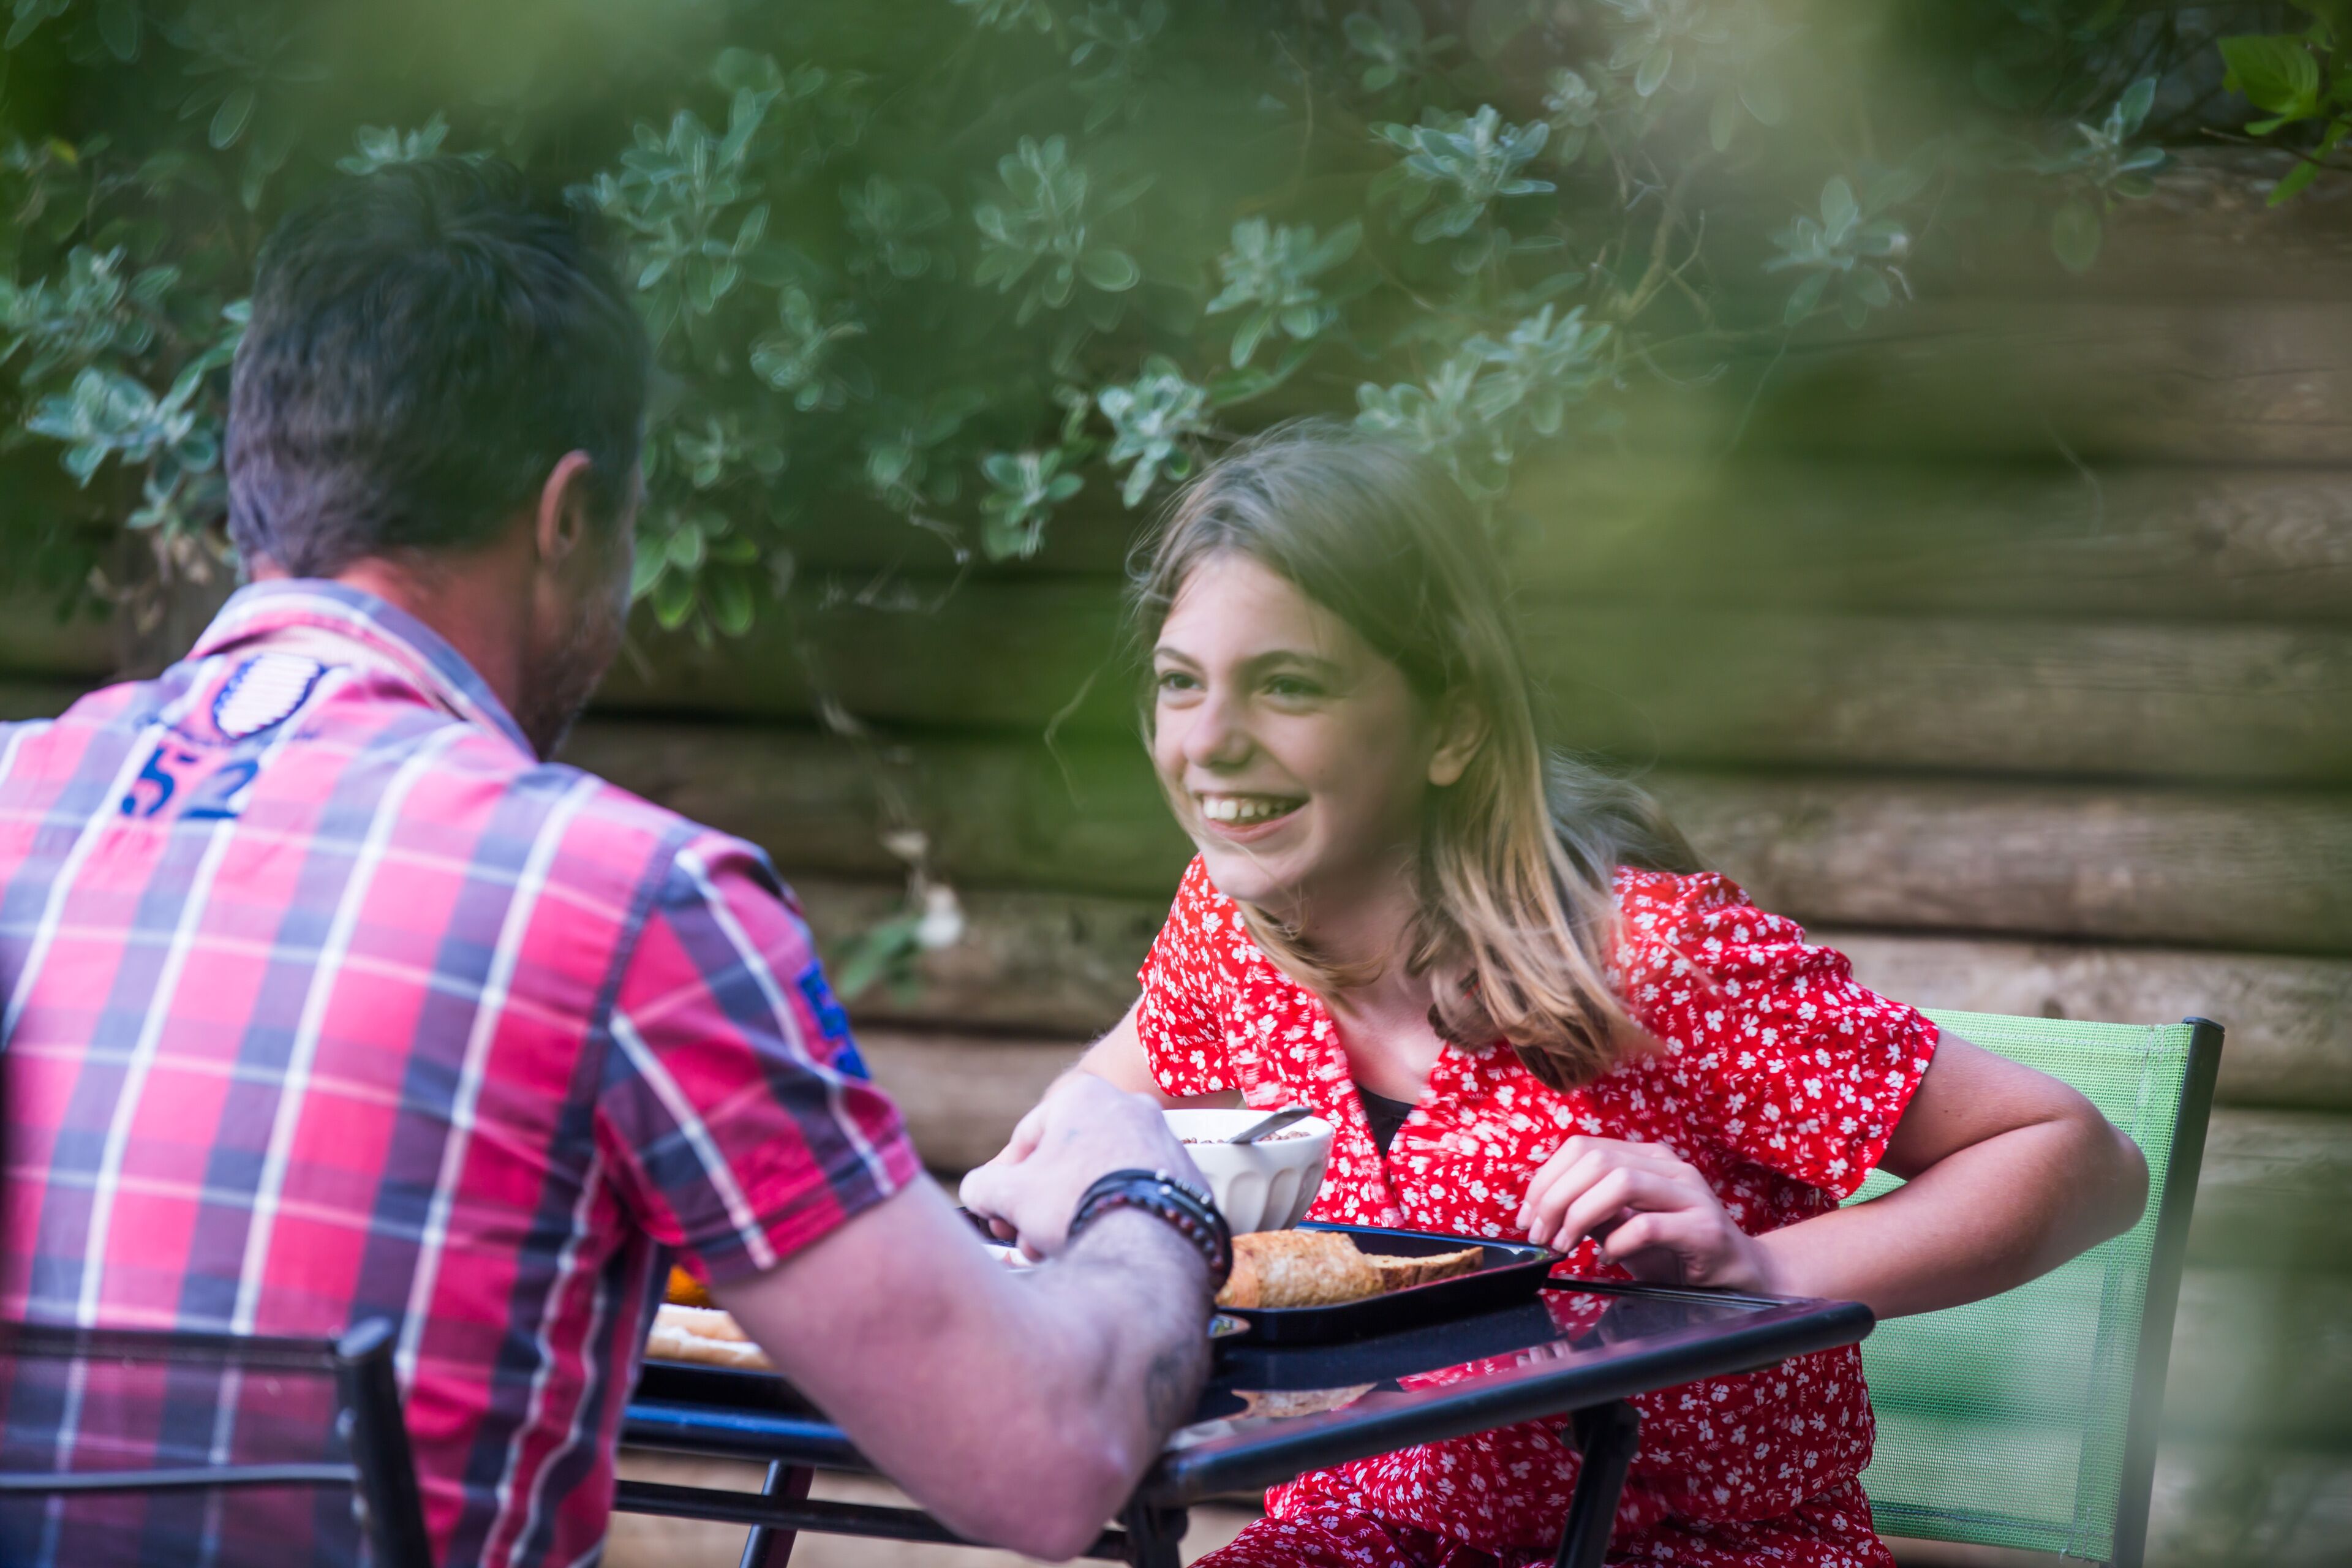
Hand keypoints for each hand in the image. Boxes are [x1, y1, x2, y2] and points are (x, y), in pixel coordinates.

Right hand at [960, 1072, 1203, 1257]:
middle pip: (1067, 1161)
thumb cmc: (1075, 1205)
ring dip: (1072, 1214)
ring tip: (1056, 1251)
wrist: (1150, 1243)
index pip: (1027, 1138)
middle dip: (1039, 1205)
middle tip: (1025, 1239)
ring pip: (1101, 1180)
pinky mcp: (1187, 1177)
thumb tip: (979, 1191)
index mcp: (1084, 1095)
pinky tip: (1098, 1247)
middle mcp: (1130, 1107)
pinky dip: (1113, 1217)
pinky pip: (1135, 1195)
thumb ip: (983, 1186)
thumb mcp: (1009, 1195)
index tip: (995, 1214)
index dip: (1002, 1182)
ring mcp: (1164, 1141)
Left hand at [1516, 1137, 1774, 1292]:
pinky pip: (1649, 1225)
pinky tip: (1609, 1259)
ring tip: (1565, 1245)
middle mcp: (1668, 1167)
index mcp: (1645, 1158)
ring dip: (1580, 1216)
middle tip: (1540, 1236)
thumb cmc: (1675, 1252)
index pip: (1582, 1147)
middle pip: (1595, 1160)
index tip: (1526, 1216)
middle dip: (1555, 1198)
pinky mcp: (1705, 1229)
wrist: (1740, 1276)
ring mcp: (1690, 1195)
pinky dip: (1618, 1243)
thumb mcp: (1623, 1226)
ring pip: (1621, 1183)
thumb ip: (1591, 1211)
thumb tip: (1542, 1211)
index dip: (1545, 1179)